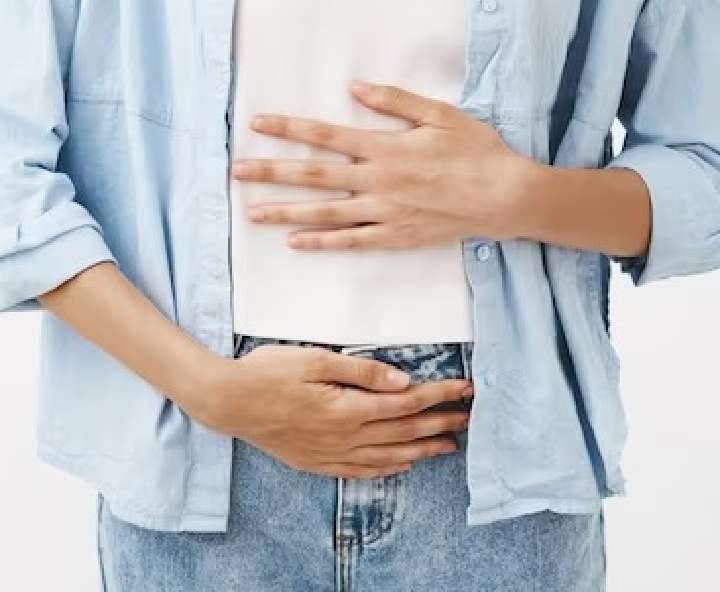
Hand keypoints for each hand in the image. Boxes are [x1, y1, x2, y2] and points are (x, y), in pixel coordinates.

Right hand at [196, 343, 473, 478]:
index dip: (439, 395)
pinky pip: (361, 471)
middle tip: (468, 418)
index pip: (406, 404)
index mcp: (347, 408)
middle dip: (440, 424)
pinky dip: (387, 469)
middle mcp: (344, 437)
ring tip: (447, 446)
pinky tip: (401, 465)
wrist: (228, 402)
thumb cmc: (269, 371)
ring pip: (387, 457)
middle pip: (403, 433)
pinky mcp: (316, 462)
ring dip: (421, 450)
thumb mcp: (315, 358)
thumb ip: (361, 371)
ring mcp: (330, 454)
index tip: (464, 388)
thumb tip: (402, 381)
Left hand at [232, 80, 541, 251]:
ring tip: (252, 212)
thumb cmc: (476, 149)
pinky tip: (297, 242)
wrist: (506, 196)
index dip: (289, 129)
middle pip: (314, 176)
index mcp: (385, 147)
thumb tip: (355, 87)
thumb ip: (394, 101)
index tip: (257, 124)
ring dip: (286, 211)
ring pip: (325, 213)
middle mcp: (378, 181)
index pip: (325, 135)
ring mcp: (385, 212)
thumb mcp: (438, 114)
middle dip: (272, 172)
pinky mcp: (397, 236)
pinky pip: (352, 242)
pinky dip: (322, 243)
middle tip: (237, 171)